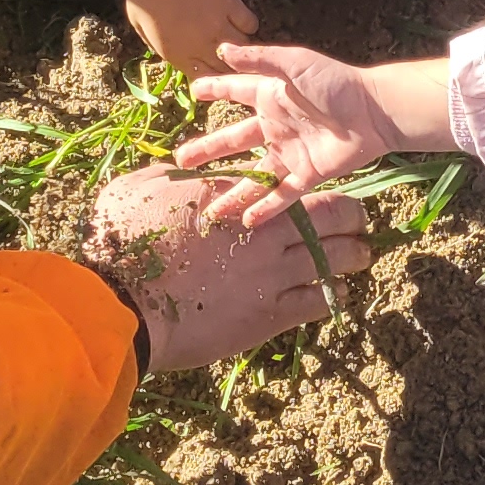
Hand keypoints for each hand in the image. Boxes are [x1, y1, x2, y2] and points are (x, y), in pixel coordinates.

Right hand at [91, 162, 368, 371]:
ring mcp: (271, 274)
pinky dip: (332, 295)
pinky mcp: (270, 314)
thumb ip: (169, 177)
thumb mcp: (141, 189)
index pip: (287, 182)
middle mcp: (263, 231)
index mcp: (234, 194)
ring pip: (335, 258)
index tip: (316, 187)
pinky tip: (337, 293)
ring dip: (353, 255)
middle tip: (360, 221)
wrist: (122, 305)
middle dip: (351, 217)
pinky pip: (317, 301)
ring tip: (362, 256)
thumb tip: (177, 170)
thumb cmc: (122, 242)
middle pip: (330, 215)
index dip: (306, 184)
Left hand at [122, 0, 251, 85]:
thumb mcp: (139, 23)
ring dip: (241, 47)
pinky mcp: (234, 7)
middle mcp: (201, 47)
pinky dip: (246, 23)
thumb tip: (164, 49)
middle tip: (232, 60)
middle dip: (229, 68)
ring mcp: (220, 28)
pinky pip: (249, 24)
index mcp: (176, 53)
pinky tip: (240, 17)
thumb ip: (155, 42)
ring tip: (238, 40)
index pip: (200, 78)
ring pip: (242, 50)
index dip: (209, 76)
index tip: (213, 70)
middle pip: (225, 70)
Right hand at [177, 41, 400, 225]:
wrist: (373, 112)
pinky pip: (282, 194)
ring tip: (209, 208)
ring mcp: (289, 153)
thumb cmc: (335, 82)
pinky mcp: (307, 175)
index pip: (235, 92)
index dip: (214, 91)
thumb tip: (222, 49)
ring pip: (253, 175)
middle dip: (208, 151)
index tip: (192, 92)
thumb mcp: (293, 64)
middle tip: (181, 161)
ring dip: (233, 191)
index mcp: (270, 96)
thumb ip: (258, 60)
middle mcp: (275, 126)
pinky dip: (265, 208)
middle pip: (234, 141)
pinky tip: (246, 221)